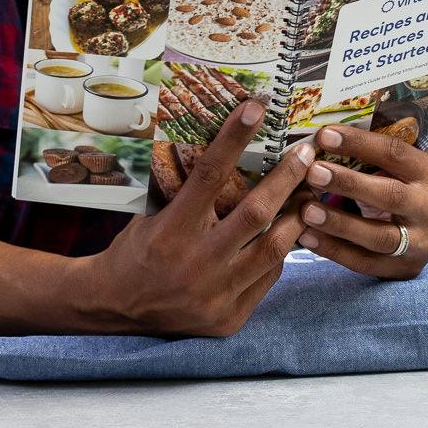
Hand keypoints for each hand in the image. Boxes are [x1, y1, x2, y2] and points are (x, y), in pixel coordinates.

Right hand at [75, 99, 315, 336]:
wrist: (115, 308)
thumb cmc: (136, 250)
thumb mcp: (151, 214)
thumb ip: (183, 189)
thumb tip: (219, 145)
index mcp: (170, 231)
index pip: (208, 175)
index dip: (234, 139)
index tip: (256, 108)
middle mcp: (195, 263)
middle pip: (255, 213)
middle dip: (287, 179)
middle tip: (307, 153)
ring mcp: (215, 294)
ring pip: (274, 250)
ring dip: (297, 218)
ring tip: (311, 193)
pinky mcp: (228, 318)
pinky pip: (268, 279)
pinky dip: (280, 253)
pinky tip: (288, 234)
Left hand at [295, 126, 427, 279]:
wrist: (425, 233)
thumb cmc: (397, 187)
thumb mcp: (396, 169)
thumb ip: (369, 155)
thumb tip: (321, 136)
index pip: (394, 153)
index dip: (359, 144)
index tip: (324, 136)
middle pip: (390, 196)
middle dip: (349, 184)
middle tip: (313, 172)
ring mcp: (419, 242)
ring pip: (379, 236)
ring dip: (339, 223)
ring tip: (306, 211)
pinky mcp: (403, 269)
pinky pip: (365, 262)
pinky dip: (334, 250)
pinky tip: (307, 238)